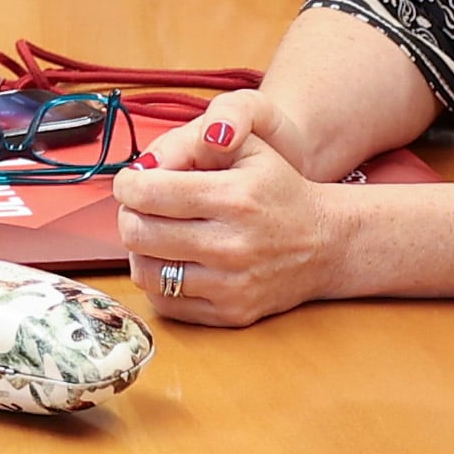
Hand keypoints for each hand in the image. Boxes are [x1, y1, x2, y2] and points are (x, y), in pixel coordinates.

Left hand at [112, 90, 349, 325]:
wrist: (325, 243)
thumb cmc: (279, 190)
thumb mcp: (250, 146)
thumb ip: (195, 140)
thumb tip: (145, 163)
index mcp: (234, 198)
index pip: (150, 193)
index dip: (128, 184)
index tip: (131, 181)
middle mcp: (232, 245)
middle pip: (139, 233)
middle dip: (129, 214)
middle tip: (139, 207)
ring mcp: (231, 285)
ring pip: (146, 272)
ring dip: (140, 250)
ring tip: (155, 233)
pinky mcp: (231, 313)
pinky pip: (166, 303)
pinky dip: (159, 281)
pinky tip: (172, 260)